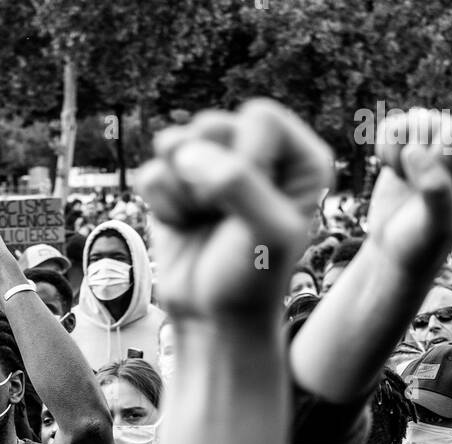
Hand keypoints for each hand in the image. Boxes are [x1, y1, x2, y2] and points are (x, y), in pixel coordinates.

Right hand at [136, 99, 332, 320]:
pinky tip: (184, 226)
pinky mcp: (178, 184)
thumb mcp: (267, 233)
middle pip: (214, 124)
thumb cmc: (252, 279)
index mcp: (299, 158)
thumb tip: (183, 153)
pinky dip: (163, 205)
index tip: (250, 207)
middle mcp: (258, 154)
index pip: (260, 118)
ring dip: (183, 190)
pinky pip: (152, 172)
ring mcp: (214, 166)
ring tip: (203, 220)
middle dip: (208, 174)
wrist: (215, 319)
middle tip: (221, 216)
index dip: (246, 160)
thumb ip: (238, 183)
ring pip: (177, 142)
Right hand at [365, 109, 451, 277]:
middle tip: (417, 191)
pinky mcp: (419, 137)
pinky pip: (392, 124)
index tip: (431, 195)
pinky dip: (384, 150)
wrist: (397, 250)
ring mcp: (445, 138)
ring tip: (408, 183)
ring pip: (412, 119)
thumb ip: (435, 190)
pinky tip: (397, 173)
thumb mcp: (436, 225)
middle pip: (432, 122)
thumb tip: (413, 151)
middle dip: (414, 159)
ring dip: (398, 156)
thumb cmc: (423, 244)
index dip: (431, 164)